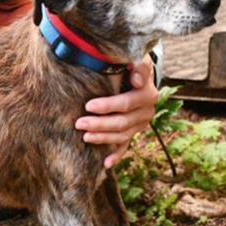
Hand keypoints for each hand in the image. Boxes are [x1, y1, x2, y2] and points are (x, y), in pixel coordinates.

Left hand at [75, 54, 157, 168]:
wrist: (139, 76)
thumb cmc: (132, 66)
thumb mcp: (137, 60)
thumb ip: (139, 67)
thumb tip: (136, 78)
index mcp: (147, 95)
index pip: (125, 103)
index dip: (107, 106)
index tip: (88, 106)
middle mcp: (146, 112)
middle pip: (121, 122)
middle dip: (99, 124)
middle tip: (79, 123)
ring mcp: (140, 125)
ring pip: (122, 136)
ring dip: (103, 138)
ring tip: (85, 137)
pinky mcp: (134, 132)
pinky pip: (125, 147)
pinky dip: (116, 156)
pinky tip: (105, 164)